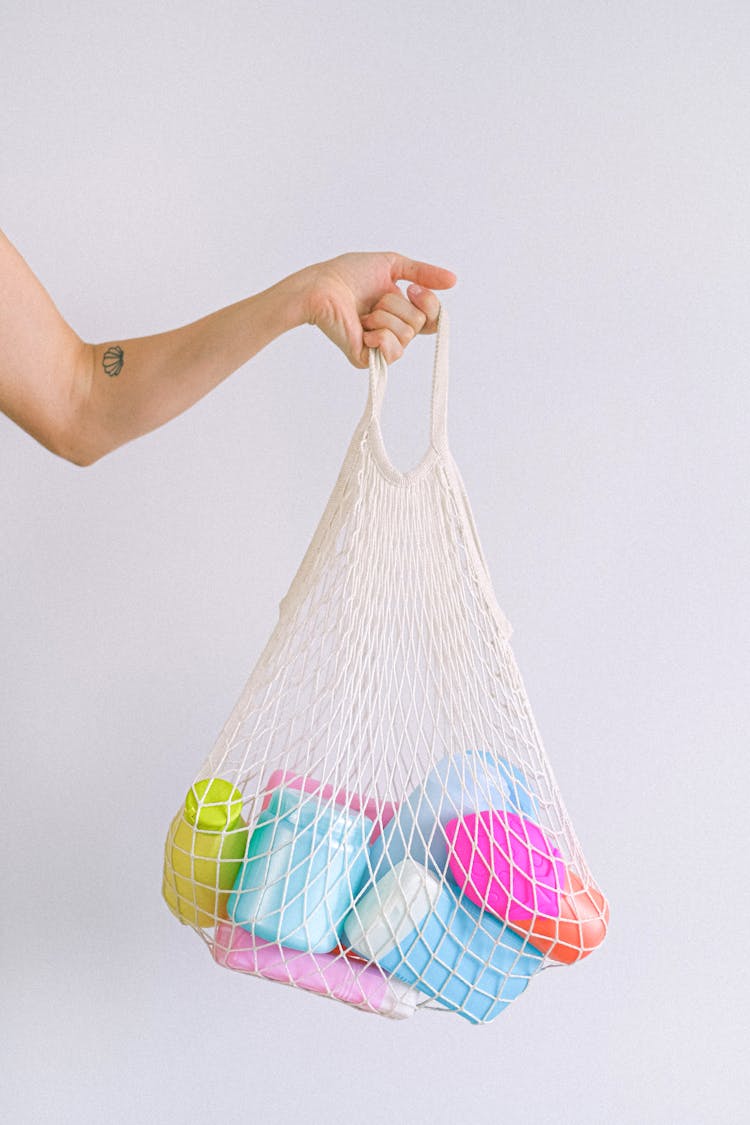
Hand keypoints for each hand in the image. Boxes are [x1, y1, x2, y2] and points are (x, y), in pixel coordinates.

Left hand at [299, 251, 457, 368]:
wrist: (322, 286)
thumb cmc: (348, 274)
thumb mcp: (392, 265)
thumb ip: (423, 273)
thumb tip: (454, 280)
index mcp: (400, 312)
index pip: (432, 319)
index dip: (429, 304)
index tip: (412, 288)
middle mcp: (393, 331)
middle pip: (420, 324)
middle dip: (399, 305)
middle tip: (376, 300)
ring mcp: (380, 347)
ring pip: (407, 335)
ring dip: (385, 316)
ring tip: (364, 313)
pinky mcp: (367, 360)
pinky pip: (393, 351)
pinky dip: (381, 335)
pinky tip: (365, 329)